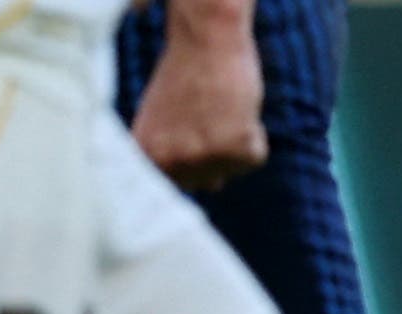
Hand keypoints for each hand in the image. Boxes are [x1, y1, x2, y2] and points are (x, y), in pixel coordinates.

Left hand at [130, 33, 265, 191]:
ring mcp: (204, 158)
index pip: (175, 185)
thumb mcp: (160, 120)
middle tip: (207, 114)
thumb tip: (212, 188)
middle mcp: (172, 163)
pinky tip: (238, 107)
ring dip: (234, 142)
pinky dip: (254, 134)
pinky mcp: (237, 149)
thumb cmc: (183, 73)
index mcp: (147, 157)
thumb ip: (174, 158)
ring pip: (231, 169)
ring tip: (222, 108)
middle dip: (211, 153)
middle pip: (203, 181)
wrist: (205, 38)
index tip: (188, 129)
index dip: (188, 155)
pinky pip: (254, 156)